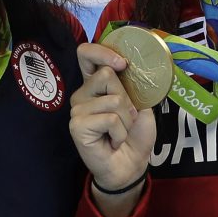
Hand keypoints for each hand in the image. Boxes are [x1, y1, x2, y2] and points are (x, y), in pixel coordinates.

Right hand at [69, 42, 155, 208]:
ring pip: (113, 99)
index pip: (86, 54)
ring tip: (119, 132)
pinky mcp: (77, 125)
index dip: (102, 52)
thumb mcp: (140, 104)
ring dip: (127, 120)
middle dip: (128, 98)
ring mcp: (77, 109)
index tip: (122, 64)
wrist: (132, 164)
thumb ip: (131, 84)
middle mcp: (83, 93)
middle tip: (126, 118)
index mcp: (95, 84)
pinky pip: (110, 118)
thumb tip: (126, 66)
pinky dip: (120, 132)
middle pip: (107, 75)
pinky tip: (113, 142)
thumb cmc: (134, 134)